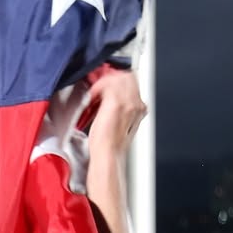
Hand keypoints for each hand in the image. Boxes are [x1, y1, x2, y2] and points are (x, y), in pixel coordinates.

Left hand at [85, 69, 146, 198]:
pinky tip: (92, 97)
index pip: (132, 83)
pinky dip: (98, 87)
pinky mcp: (116, 103)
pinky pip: (108, 83)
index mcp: (139, 109)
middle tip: (99, 86)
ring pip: (119, 77)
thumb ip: (118, 109)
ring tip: (95, 93)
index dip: (118, 81)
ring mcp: (128, 102)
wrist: (108, 155)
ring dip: (104, 82)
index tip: (105, 85)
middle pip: (128, 77)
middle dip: (112, 78)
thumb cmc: (110, 146)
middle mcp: (137, 104)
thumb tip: (106, 98)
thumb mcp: (119, 124)